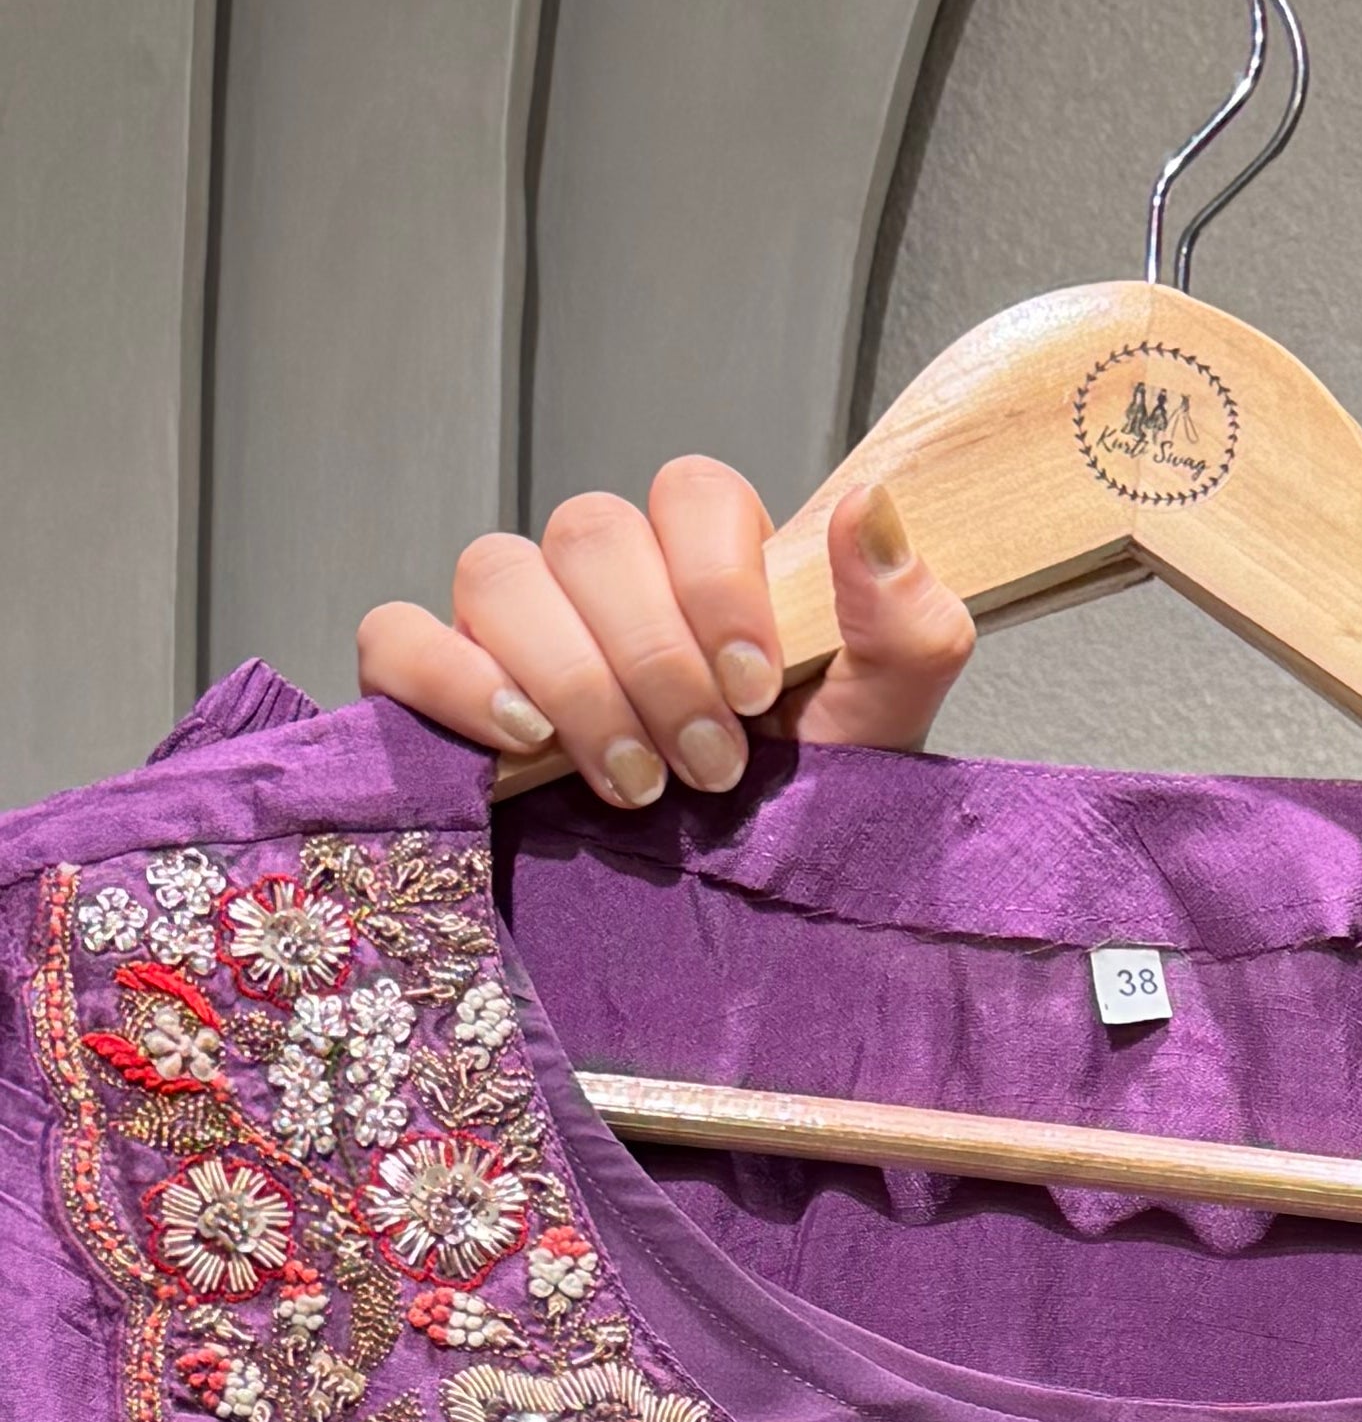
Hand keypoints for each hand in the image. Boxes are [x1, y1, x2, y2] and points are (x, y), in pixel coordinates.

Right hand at [353, 462, 973, 797]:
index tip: (754, 688)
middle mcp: (604, 578)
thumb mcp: (879, 734)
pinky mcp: (435, 687)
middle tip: (708, 766)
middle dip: (655, 659)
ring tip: (633, 783)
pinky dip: (449, 677)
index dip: (716, 579)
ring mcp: (513, 625)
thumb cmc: (803, 817)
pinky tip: (518, 741)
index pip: (690, 491)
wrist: (744, 930)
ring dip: (573, 679)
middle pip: (591, 533)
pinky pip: (397, 635)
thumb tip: (874, 509)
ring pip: (499, 571)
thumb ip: (903, 627)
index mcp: (708, 565)